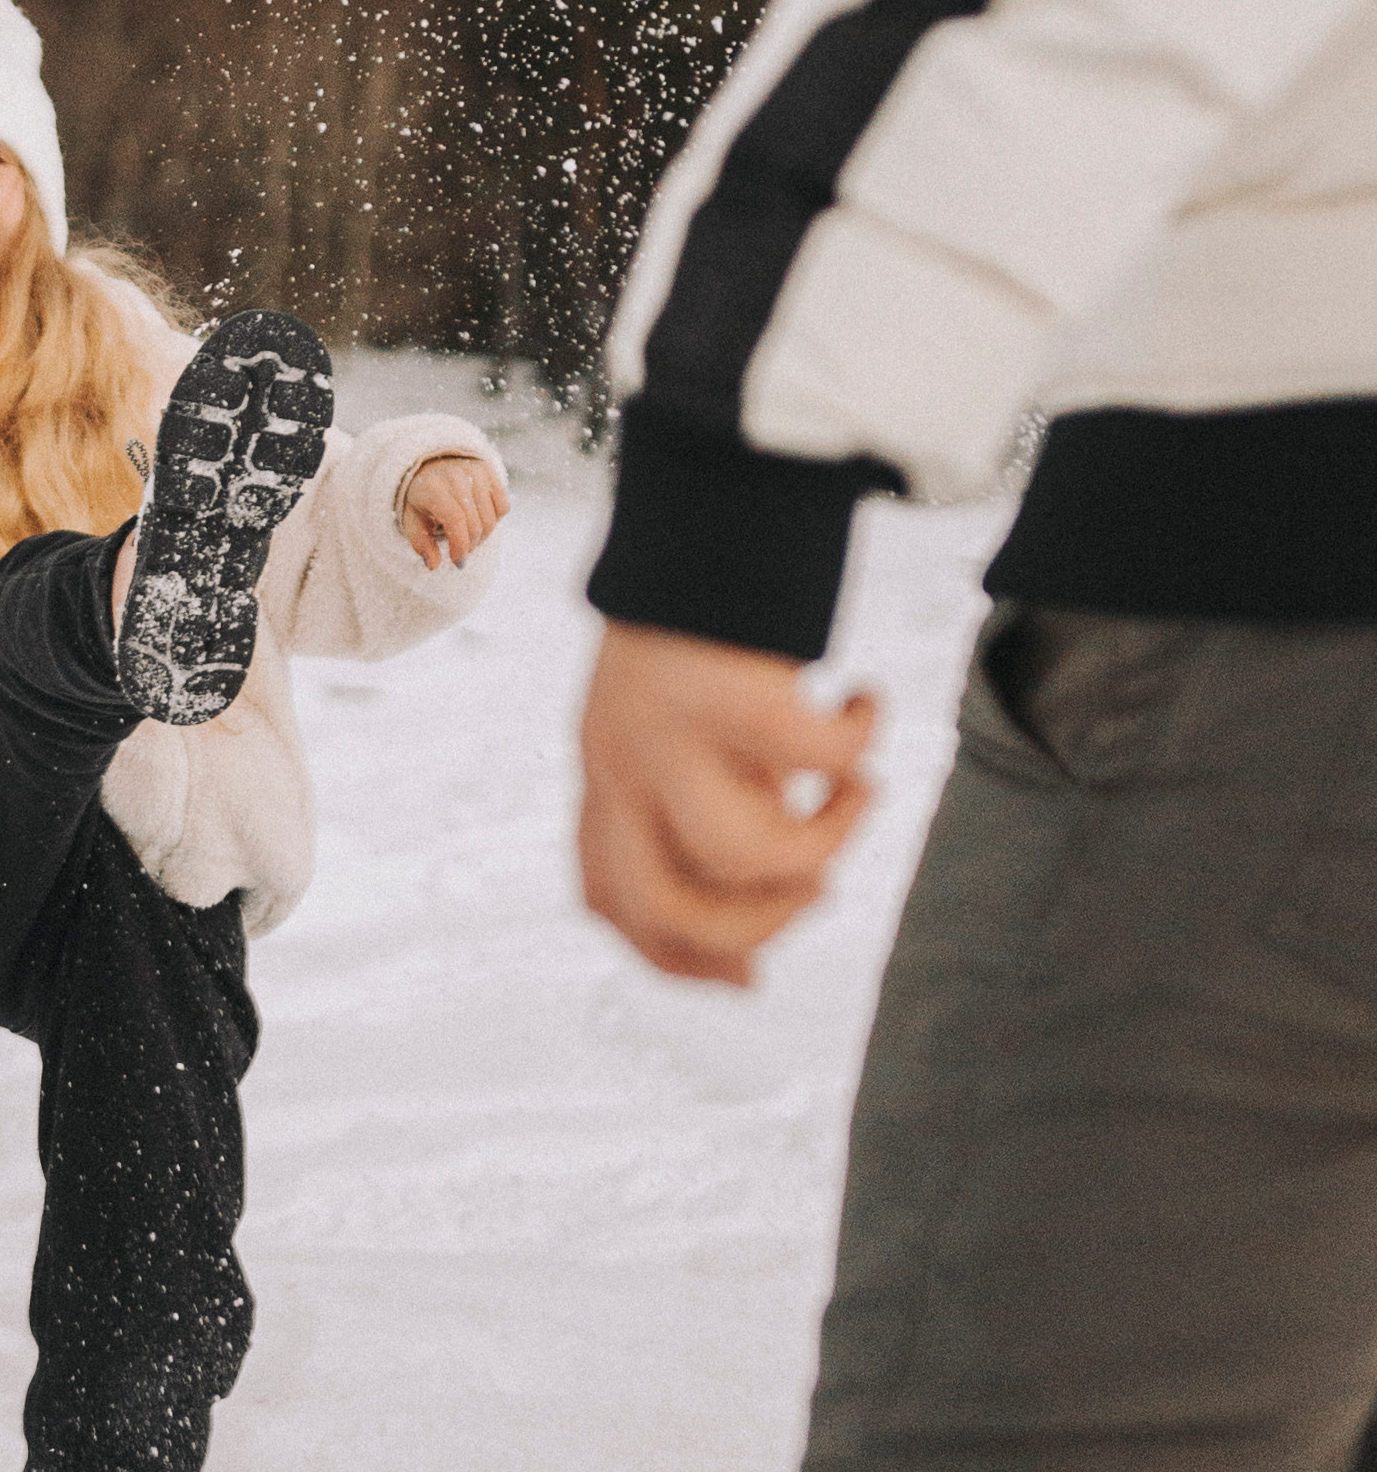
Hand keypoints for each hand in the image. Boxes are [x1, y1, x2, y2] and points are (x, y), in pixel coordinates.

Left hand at [400, 453, 508, 570]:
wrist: (431, 465)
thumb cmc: (422, 499)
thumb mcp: (413, 521)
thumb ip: (421, 544)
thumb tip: (433, 565)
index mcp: (432, 488)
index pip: (455, 520)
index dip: (460, 545)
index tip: (457, 561)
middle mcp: (456, 476)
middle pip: (475, 524)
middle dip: (470, 546)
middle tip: (461, 551)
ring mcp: (475, 472)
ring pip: (492, 519)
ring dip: (483, 537)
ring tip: (468, 537)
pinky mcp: (490, 472)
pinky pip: (503, 507)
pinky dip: (495, 520)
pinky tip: (479, 520)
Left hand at [577, 621, 876, 986]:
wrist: (705, 494)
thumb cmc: (707, 617)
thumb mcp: (678, 722)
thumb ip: (700, 802)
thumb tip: (767, 926)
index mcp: (604, 767)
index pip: (611, 901)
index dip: (677, 958)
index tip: (752, 977)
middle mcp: (620, 754)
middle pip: (667, 905)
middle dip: (757, 925)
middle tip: (821, 884)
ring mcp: (669, 721)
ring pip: (738, 855)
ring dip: (820, 846)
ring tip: (858, 794)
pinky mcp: (729, 682)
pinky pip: (815, 760)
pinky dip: (859, 746)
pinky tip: (866, 702)